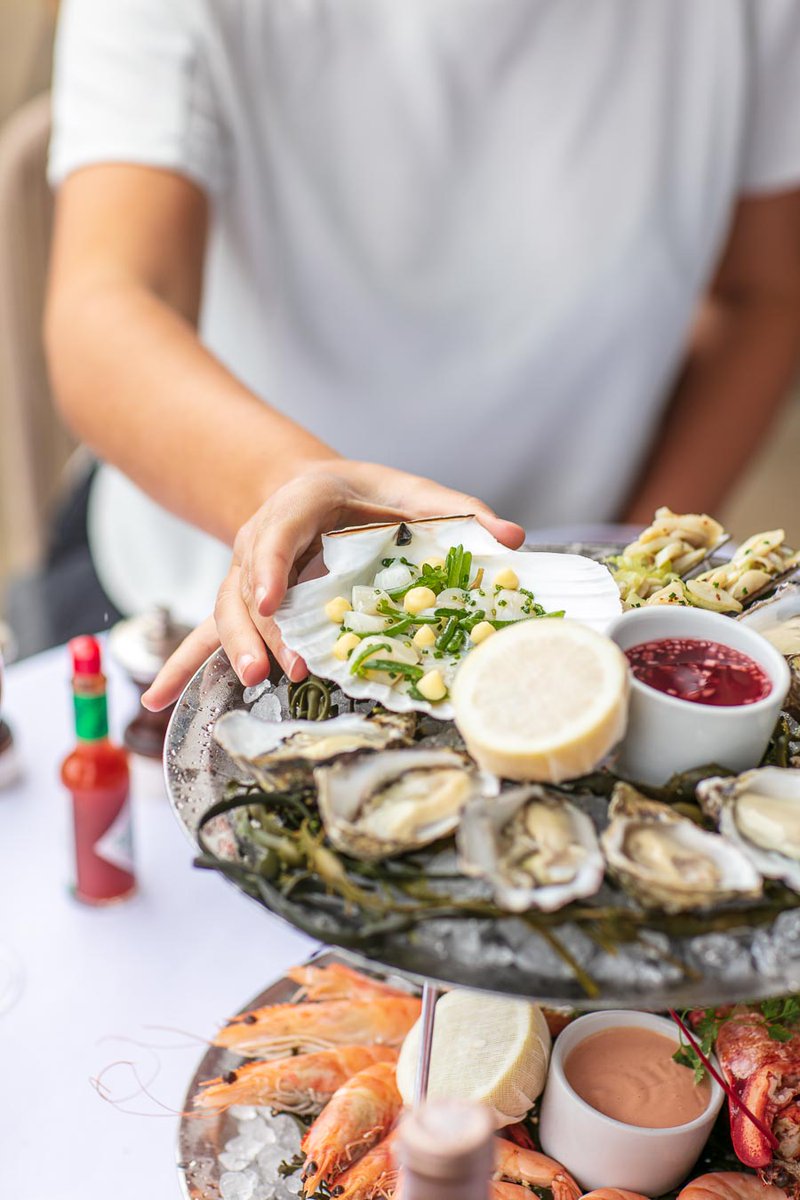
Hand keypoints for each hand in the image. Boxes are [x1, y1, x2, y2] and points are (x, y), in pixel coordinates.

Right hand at [142, 460, 524, 709]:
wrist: (312, 490)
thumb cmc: (366, 494)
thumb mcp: (410, 490)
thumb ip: (457, 512)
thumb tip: (513, 539)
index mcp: (301, 502)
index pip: (277, 529)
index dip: (270, 562)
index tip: (272, 597)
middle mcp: (262, 539)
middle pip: (246, 583)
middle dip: (257, 627)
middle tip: (275, 667)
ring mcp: (246, 575)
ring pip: (228, 613)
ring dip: (235, 649)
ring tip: (257, 682)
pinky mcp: (241, 605)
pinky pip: (204, 636)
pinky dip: (179, 666)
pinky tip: (156, 701)